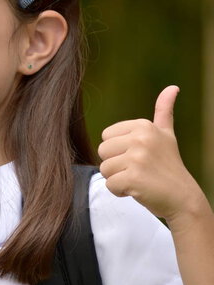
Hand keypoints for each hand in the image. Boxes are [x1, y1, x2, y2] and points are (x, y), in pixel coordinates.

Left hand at [98, 86, 200, 222]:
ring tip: (139, 179)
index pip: (106, 136)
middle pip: (102, 152)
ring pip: (104, 169)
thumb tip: (173, 87)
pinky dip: (120, 191)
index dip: (118, 151)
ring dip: (117, 179)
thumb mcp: (166, 135)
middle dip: (115, 165)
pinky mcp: (133, 177)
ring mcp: (137, 158)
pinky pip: (110, 185)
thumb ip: (164, 111)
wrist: (182, 197)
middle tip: (138, 170)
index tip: (138, 157)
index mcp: (143, 125)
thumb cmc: (169, 166)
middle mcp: (141, 138)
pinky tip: (138, 190)